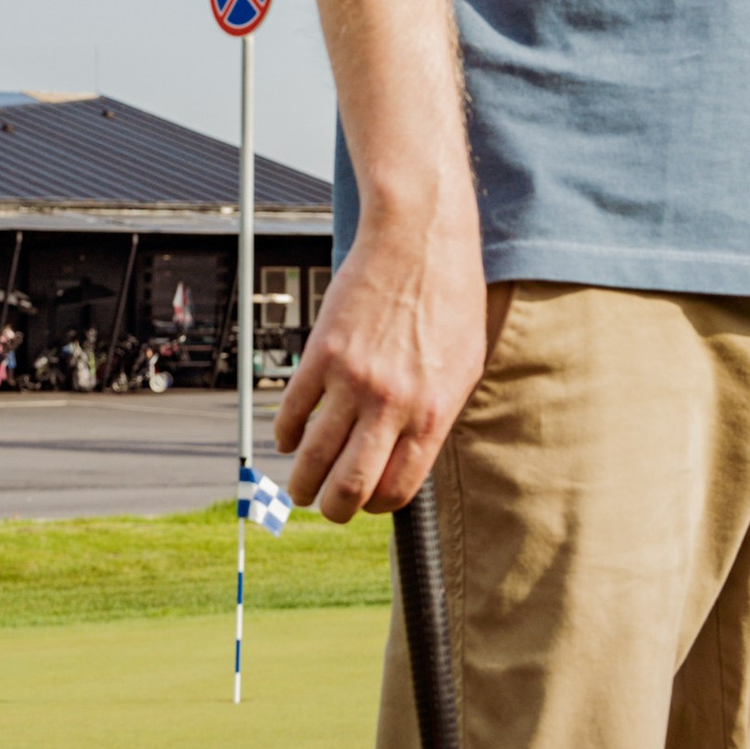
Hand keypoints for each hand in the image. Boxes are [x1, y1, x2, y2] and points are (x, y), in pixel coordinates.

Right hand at [272, 207, 488, 523]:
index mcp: (431, 413)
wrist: (419, 239)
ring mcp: (351, 380)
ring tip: (299, 485)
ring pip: (312, 458)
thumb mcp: (464, 366)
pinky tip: (290, 437)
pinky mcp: (320, 354)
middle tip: (328, 505)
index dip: (377, 506)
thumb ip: (436, 416)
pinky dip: (285, 435)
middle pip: (349, 488)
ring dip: (300, 483)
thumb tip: (408, 459)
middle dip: (334, 509)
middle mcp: (390, 403)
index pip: (396, 491)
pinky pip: (290, 413)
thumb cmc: (450, 299)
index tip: (369, 500)